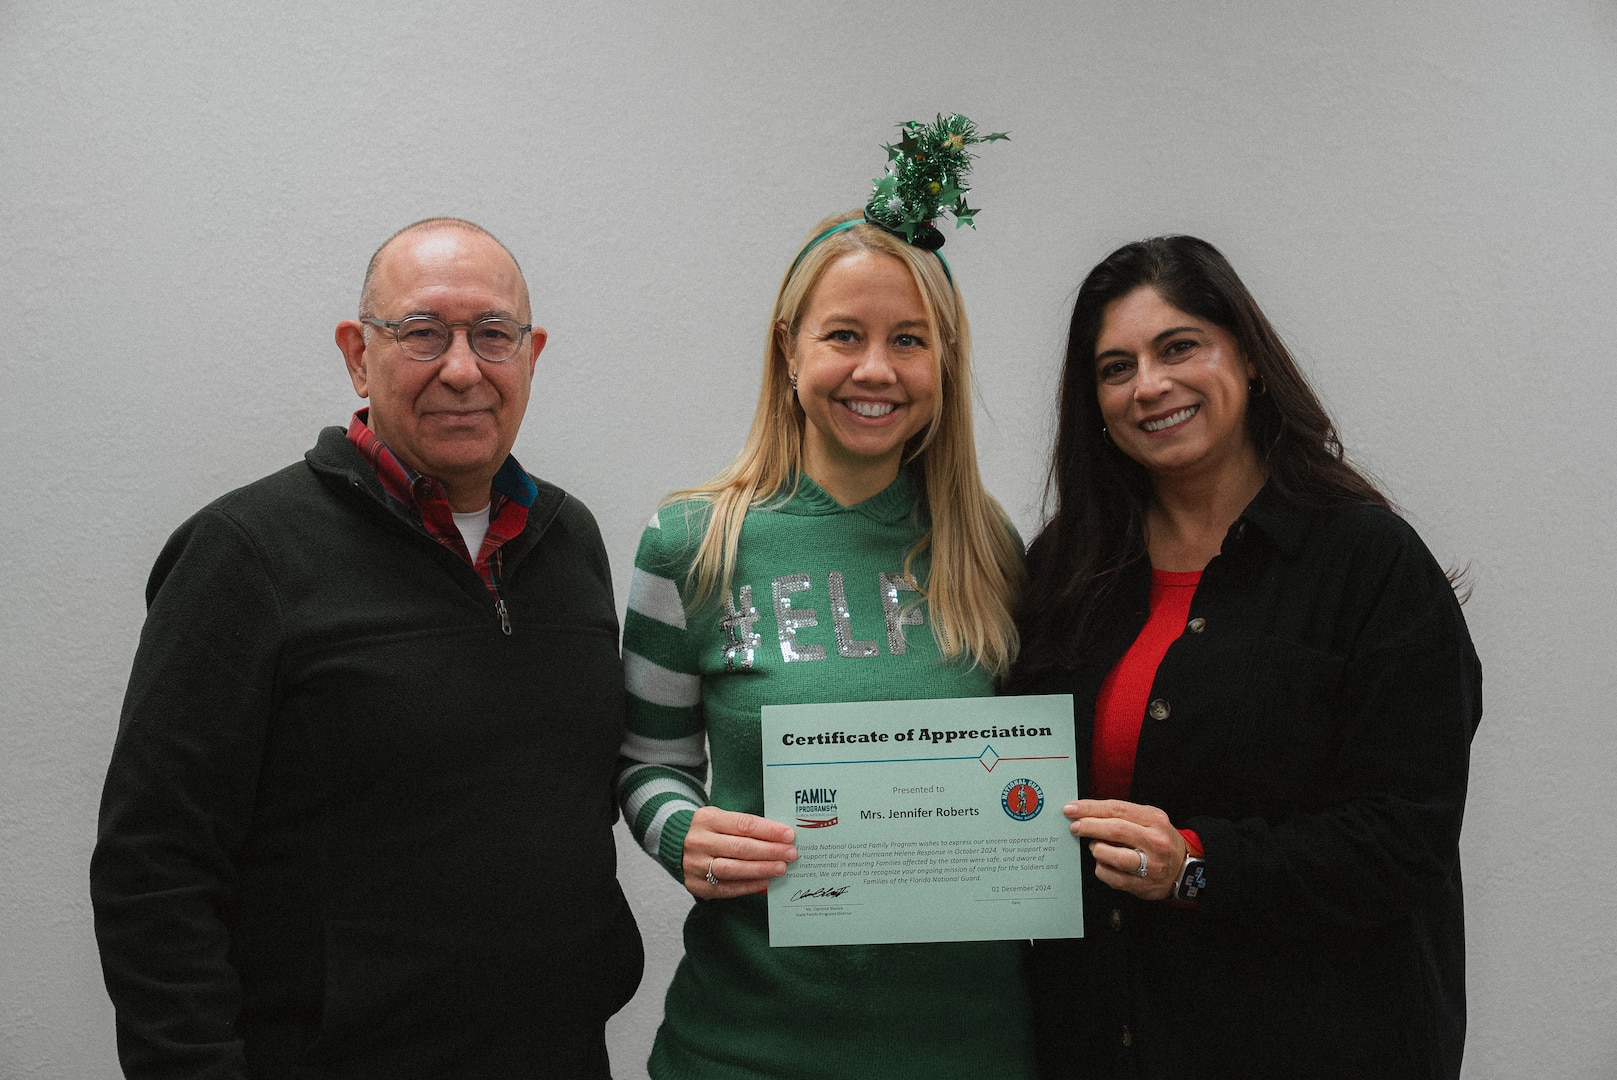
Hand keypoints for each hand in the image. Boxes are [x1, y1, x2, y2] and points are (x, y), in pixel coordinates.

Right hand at [682, 806, 797, 899]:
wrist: (676, 845)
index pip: (744, 824)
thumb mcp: (722, 819)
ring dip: (761, 869)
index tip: (789, 835)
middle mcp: (698, 841)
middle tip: (791, 854)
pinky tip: (765, 882)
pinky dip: (748, 886)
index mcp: (707, 819)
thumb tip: (781, 838)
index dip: (769, 830)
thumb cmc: (710, 831)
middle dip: (769, 851)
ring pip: (733, 869)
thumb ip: (746, 827)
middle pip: (740, 848)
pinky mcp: (696, 885)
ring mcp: (695, 864)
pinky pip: (726, 888)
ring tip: (781, 868)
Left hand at [1068, 799, 1186, 900]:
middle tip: (1075, 827)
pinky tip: (1104, 863)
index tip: (1072, 809)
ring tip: (1096, 846)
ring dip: (1096, 849)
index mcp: (1154, 820)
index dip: (1090, 808)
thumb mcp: (1151, 819)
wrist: (1184, 869)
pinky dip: (1101, 868)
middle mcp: (1153, 842)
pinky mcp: (1141, 885)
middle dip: (1088, 826)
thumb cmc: (1161, 841)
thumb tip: (1088, 814)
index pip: (1117, 809)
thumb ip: (1124, 815)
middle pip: (1114, 830)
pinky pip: (1110, 877)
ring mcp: (1149, 865)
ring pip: (1112, 856)